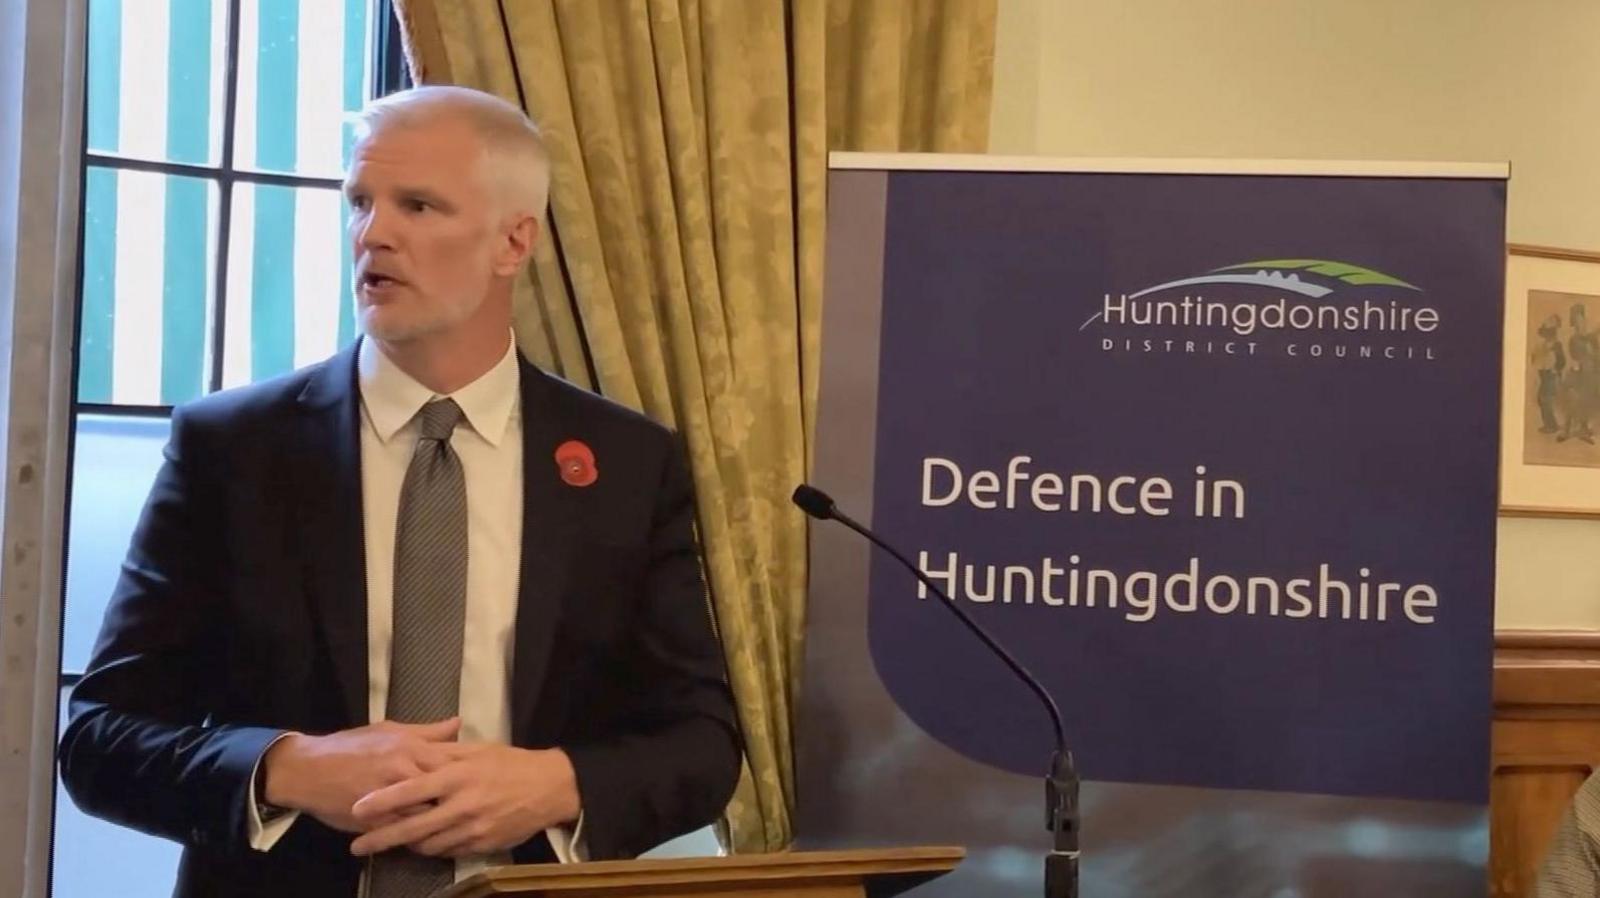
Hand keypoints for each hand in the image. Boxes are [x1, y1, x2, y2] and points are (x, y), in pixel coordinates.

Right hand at [262, 717, 461, 832]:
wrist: (307, 769)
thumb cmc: (350, 746)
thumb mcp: (389, 730)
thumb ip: (427, 732)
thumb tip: (458, 723)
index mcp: (409, 747)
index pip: (451, 762)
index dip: (467, 775)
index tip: (480, 782)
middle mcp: (402, 771)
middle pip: (443, 790)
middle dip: (458, 801)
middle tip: (473, 808)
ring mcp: (389, 797)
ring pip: (426, 814)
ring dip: (440, 821)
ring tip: (455, 825)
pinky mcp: (375, 820)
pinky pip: (404, 831)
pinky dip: (417, 836)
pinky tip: (428, 839)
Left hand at [348, 745, 580, 858]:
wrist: (550, 788)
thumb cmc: (510, 763)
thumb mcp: (478, 750)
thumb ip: (444, 753)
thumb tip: (414, 750)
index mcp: (458, 776)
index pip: (411, 791)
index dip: (381, 801)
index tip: (357, 808)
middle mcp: (462, 805)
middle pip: (413, 827)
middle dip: (381, 838)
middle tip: (357, 846)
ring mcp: (473, 829)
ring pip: (429, 845)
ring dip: (408, 845)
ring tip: (391, 842)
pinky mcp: (482, 845)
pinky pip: (449, 852)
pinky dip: (433, 848)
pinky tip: (425, 843)